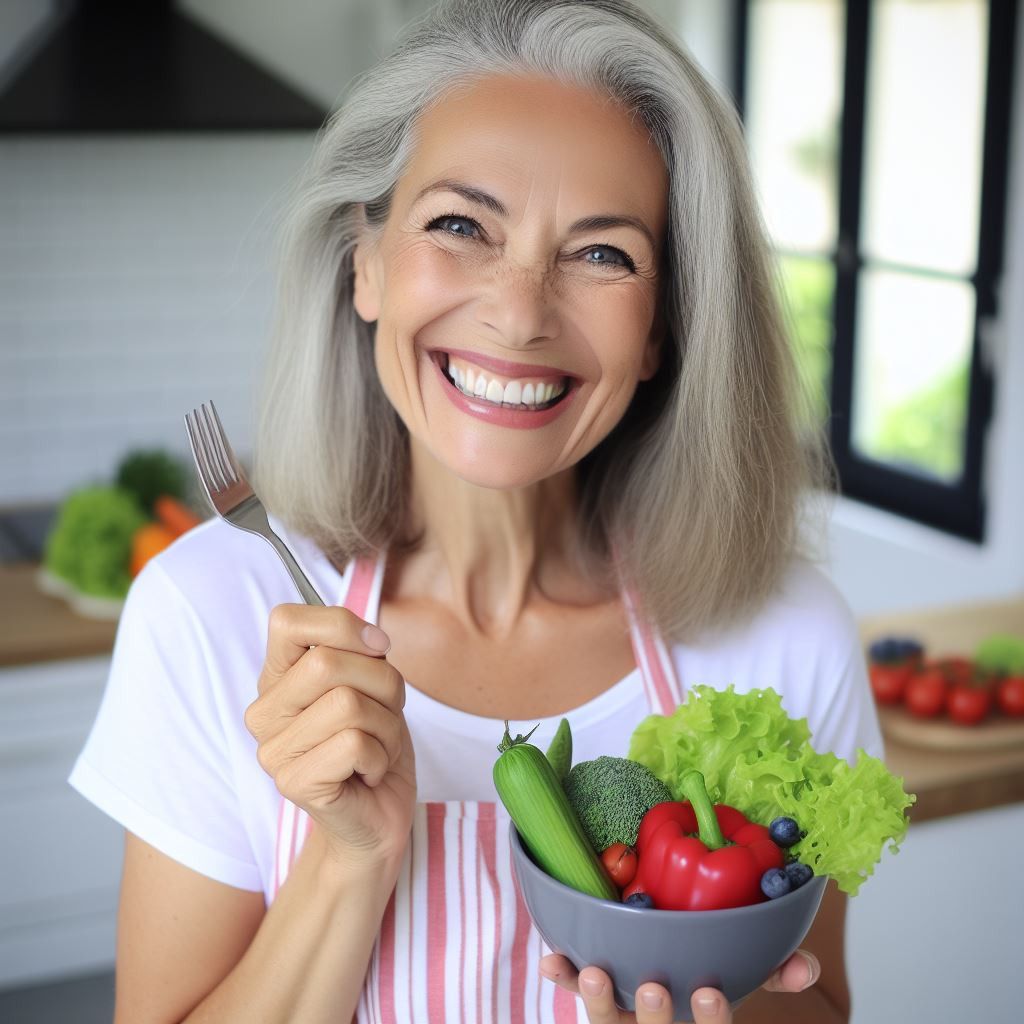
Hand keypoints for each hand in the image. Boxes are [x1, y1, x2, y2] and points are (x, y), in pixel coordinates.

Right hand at [245, 604, 416, 867]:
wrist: (378, 815)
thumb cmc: (375, 743)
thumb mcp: (373, 683)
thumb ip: (362, 652)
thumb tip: (372, 639)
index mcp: (278, 677)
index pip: (286, 621)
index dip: (341, 625)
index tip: (377, 648)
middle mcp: (265, 710)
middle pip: (328, 663)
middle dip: (382, 683)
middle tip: (385, 713)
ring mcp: (273, 750)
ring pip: (348, 704)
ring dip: (386, 726)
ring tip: (377, 747)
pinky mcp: (293, 782)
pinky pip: (355, 744)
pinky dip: (380, 756)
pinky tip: (370, 772)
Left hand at [538, 948, 819, 1022]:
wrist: (665, 996)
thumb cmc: (706, 980)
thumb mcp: (742, 978)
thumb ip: (773, 971)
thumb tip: (806, 966)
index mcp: (699, 1023)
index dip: (711, 1019)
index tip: (710, 992)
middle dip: (654, 1016)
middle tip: (654, 987)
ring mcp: (623, 1020)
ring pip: (608, 1021)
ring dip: (598, 999)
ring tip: (596, 971)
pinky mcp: (595, 1001)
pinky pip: (575, 992)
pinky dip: (565, 977)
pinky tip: (554, 960)